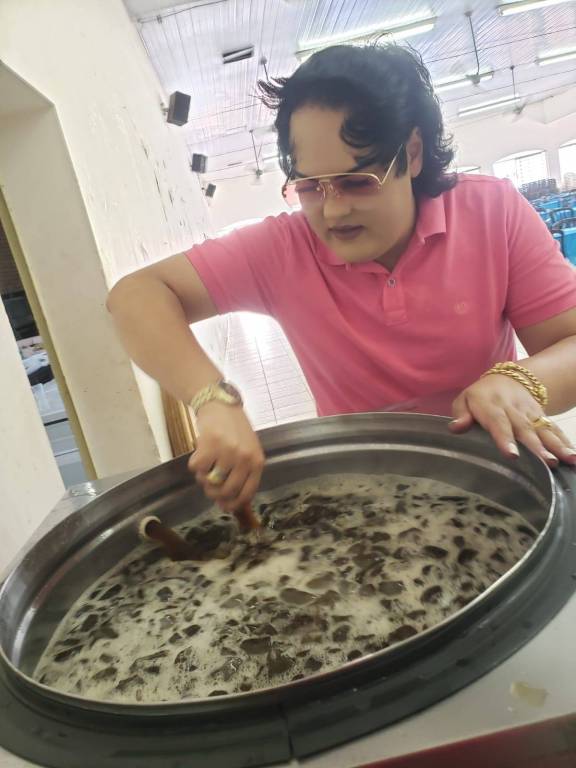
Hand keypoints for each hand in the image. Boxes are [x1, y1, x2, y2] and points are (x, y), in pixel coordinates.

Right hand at [187, 402, 264, 511]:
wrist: (220, 403)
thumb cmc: (234, 429)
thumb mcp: (248, 451)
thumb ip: (243, 474)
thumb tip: (228, 503)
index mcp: (257, 462)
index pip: (247, 493)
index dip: (233, 504)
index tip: (223, 505)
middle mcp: (244, 458)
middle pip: (227, 491)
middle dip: (214, 493)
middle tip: (209, 486)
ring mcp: (227, 452)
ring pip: (210, 482)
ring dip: (203, 478)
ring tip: (205, 466)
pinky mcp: (209, 445)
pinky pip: (197, 469)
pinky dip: (195, 465)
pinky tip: (200, 454)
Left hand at [450, 374, 575, 467]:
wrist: (508, 378)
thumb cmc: (480, 396)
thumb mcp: (464, 400)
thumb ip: (461, 414)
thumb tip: (456, 427)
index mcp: (491, 406)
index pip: (498, 423)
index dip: (505, 439)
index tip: (512, 455)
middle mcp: (513, 409)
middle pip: (526, 429)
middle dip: (537, 447)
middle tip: (548, 463)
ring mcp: (531, 412)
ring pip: (544, 429)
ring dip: (557, 445)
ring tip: (569, 460)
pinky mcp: (542, 416)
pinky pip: (554, 429)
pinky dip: (565, 442)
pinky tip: (573, 456)